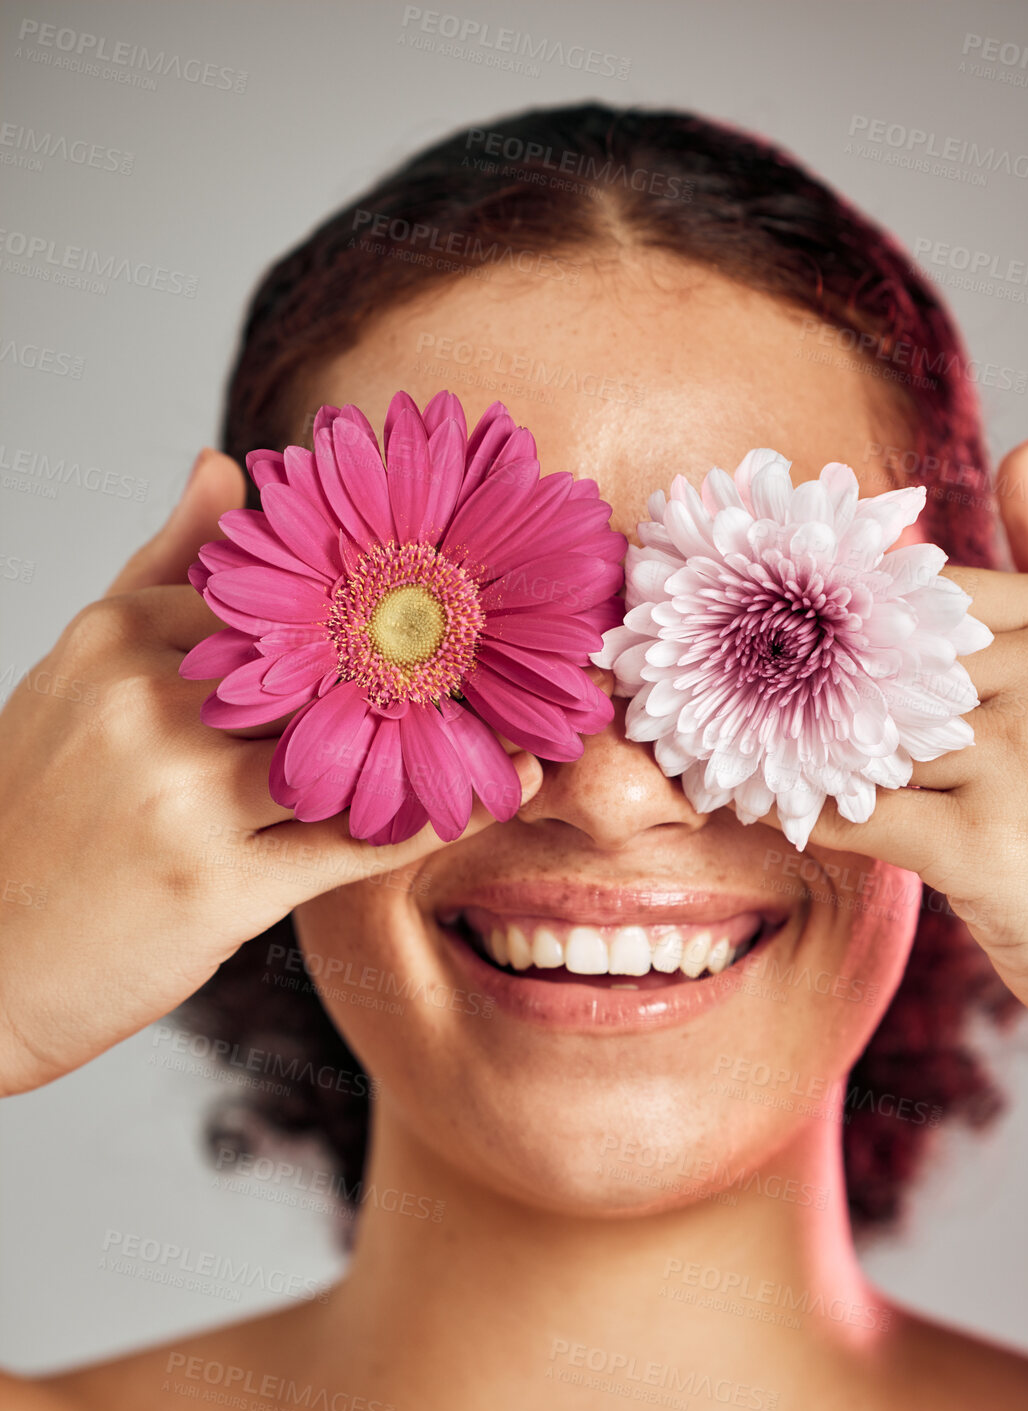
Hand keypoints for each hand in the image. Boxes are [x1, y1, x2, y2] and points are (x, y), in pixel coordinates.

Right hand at [0, 449, 541, 1095]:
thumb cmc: (29, 815)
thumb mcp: (78, 672)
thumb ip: (160, 568)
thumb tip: (224, 464)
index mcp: (120, 639)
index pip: (286, 595)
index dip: (386, 596)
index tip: (473, 581)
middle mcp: (152, 702)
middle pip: (329, 659)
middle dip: (434, 654)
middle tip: (539, 636)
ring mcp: (180, 795)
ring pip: (350, 743)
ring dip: (449, 732)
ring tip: (534, 713)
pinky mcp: (211, 891)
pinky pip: (350, 840)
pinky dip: (433, 814)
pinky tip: (496, 793)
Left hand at [759, 440, 1027, 1086]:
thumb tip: (1021, 450)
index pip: (925, 596)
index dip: (845, 620)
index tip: (769, 625)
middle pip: (883, 656)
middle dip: (800, 677)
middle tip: (706, 678)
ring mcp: (1027, 756)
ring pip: (857, 729)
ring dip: (786, 744)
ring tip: (726, 743)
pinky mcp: (988, 843)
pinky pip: (854, 811)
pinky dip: (800, 812)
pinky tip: (762, 809)